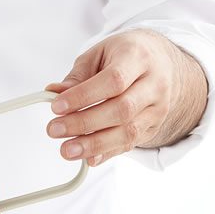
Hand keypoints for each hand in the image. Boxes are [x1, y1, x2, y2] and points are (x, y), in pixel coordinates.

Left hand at [45, 29, 207, 165]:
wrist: (161, 64)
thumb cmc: (124, 57)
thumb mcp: (100, 55)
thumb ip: (77, 75)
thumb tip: (54, 92)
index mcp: (138, 57)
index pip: (113, 80)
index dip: (83, 96)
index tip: (56, 107)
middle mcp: (154, 83)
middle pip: (121, 110)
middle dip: (84, 123)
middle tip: (54, 130)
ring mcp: (157, 108)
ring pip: (128, 132)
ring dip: (94, 145)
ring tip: (67, 150)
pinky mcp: (153, 127)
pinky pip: (129, 145)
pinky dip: (106, 154)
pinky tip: (87, 158)